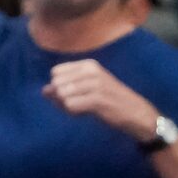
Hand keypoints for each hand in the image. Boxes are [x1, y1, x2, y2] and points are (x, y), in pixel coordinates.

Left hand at [43, 60, 159, 144]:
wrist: (133, 111)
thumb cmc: (108, 100)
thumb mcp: (87, 89)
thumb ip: (64, 88)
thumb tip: (44, 90)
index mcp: (88, 64)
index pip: (56, 72)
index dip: (59, 87)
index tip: (74, 94)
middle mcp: (91, 70)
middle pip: (57, 84)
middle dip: (62, 98)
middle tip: (78, 104)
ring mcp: (94, 84)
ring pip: (62, 95)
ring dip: (68, 107)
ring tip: (83, 108)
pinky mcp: (97, 99)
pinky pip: (70, 105)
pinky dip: (73, 112)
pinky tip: (85, 113)